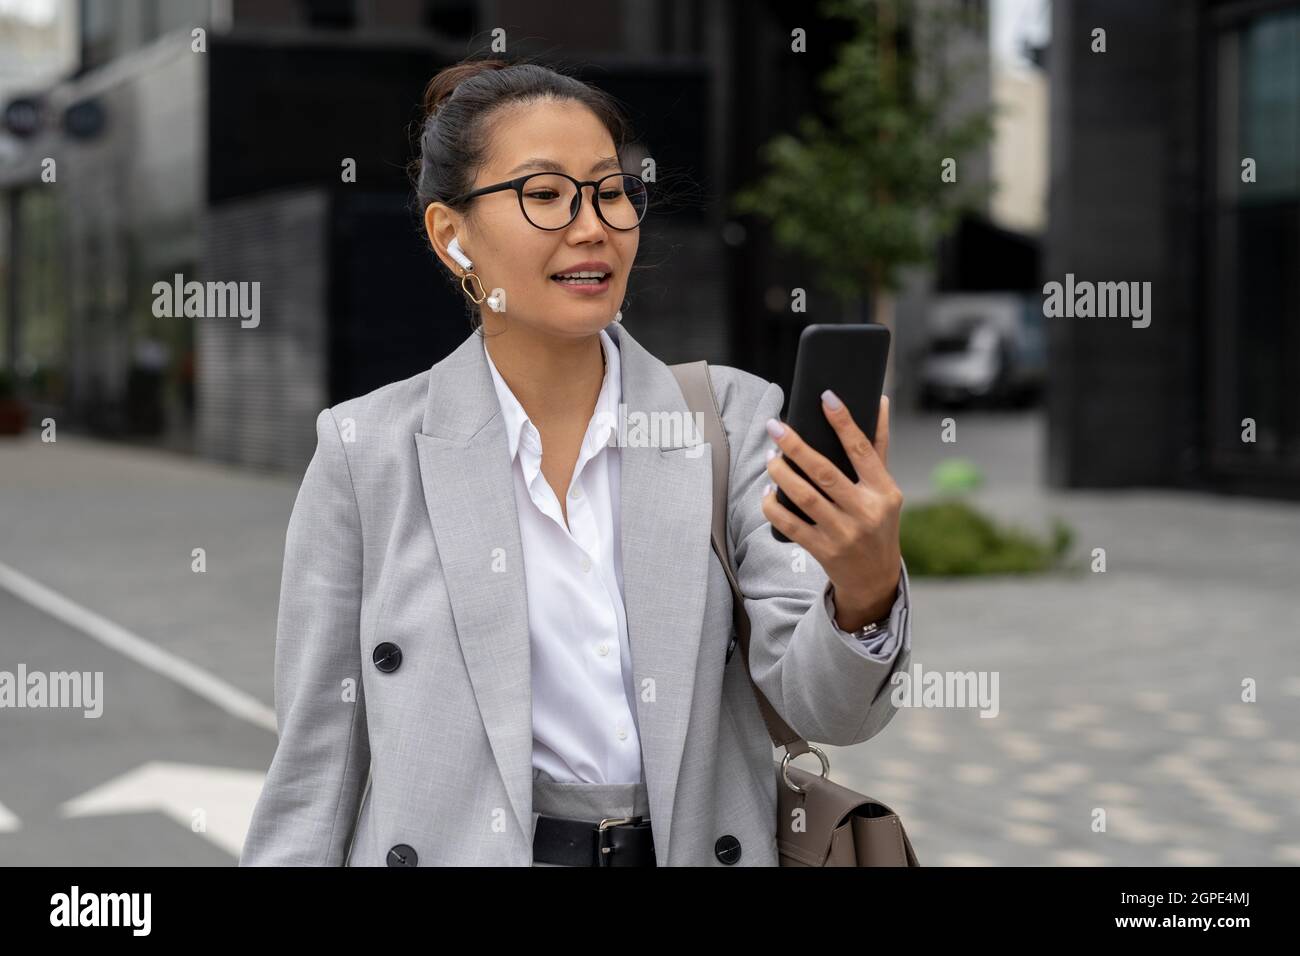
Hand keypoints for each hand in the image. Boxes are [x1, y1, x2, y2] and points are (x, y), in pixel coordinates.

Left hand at [760, 392, 902, 631]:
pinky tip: (767, 492)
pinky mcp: (823, 550)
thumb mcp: (885, 489)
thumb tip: (878, 401)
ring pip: (804, 497)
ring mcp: (844, 533)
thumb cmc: (878, 523)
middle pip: (824, 472)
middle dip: (796, 447)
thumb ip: (877, 447)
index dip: (844, 422)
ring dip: (781, 474)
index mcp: (883, 491)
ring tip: (770, 458)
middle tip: (775, 427)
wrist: (875, 578)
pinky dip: (774, 507)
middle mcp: (865, 511)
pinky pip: (791, 524)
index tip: (826, 397)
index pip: (862, 449)